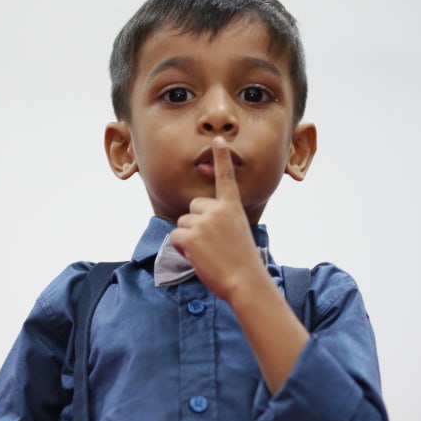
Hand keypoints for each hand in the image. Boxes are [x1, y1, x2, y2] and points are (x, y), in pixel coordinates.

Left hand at [170, 137, 266, 301]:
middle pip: (192, 208)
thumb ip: (221, 222)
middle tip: (212, 244)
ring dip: (189, 239)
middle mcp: (217, 209)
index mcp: (232, 207)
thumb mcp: (238, 234)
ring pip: (182, 224)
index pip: (225, 177)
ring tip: (208, 253)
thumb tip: (198, 223)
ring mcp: (203, 222)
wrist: (245, 281)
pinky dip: (181, 249)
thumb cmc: (243, 263)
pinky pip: (175, 238)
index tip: (218, 139)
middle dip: (195, 224)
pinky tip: (198, 258)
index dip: (221, 157)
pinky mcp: (190, 236)